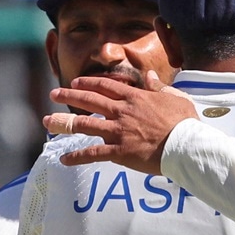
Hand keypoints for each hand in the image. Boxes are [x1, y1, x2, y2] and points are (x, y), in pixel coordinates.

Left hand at [42, 72, 196, 173]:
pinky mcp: (119, 152)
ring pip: (85, 124)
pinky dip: (77, 156)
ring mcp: (118, 132)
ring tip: (48, 122)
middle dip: (69, 96)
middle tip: (54, 93)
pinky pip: (93, 153)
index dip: (89, 83)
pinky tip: (64, 159)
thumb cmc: (185, 123)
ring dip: (65, 123)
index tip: (76, 82)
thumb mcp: (176, 98)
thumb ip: (159, 86)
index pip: (106, 86)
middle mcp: (122, 112)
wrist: (186, 146)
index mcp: (135, 98)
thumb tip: (149, 75)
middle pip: (89, 101)